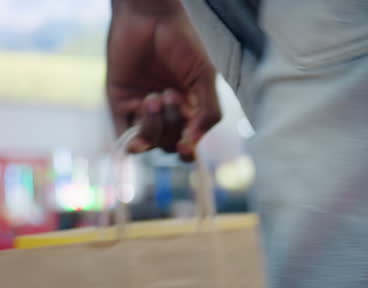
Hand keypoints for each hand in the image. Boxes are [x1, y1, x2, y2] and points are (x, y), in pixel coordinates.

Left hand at [107, 0, 221, 158]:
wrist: (150, 17)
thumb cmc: (182, 43)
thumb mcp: (204, 79)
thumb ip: (207, 113)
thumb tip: (194, 145)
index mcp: (189, 111)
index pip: (189, 144)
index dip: (189, 150)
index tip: (188, 146)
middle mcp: (165, 114)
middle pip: (169, 146)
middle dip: (173, 128)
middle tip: (172, 94)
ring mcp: (141, 110)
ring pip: (149, 143)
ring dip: (154, 126)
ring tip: (155, 96)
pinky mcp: (119, 102)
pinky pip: (123, 134)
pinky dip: (133, 136)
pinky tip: (143, 109)